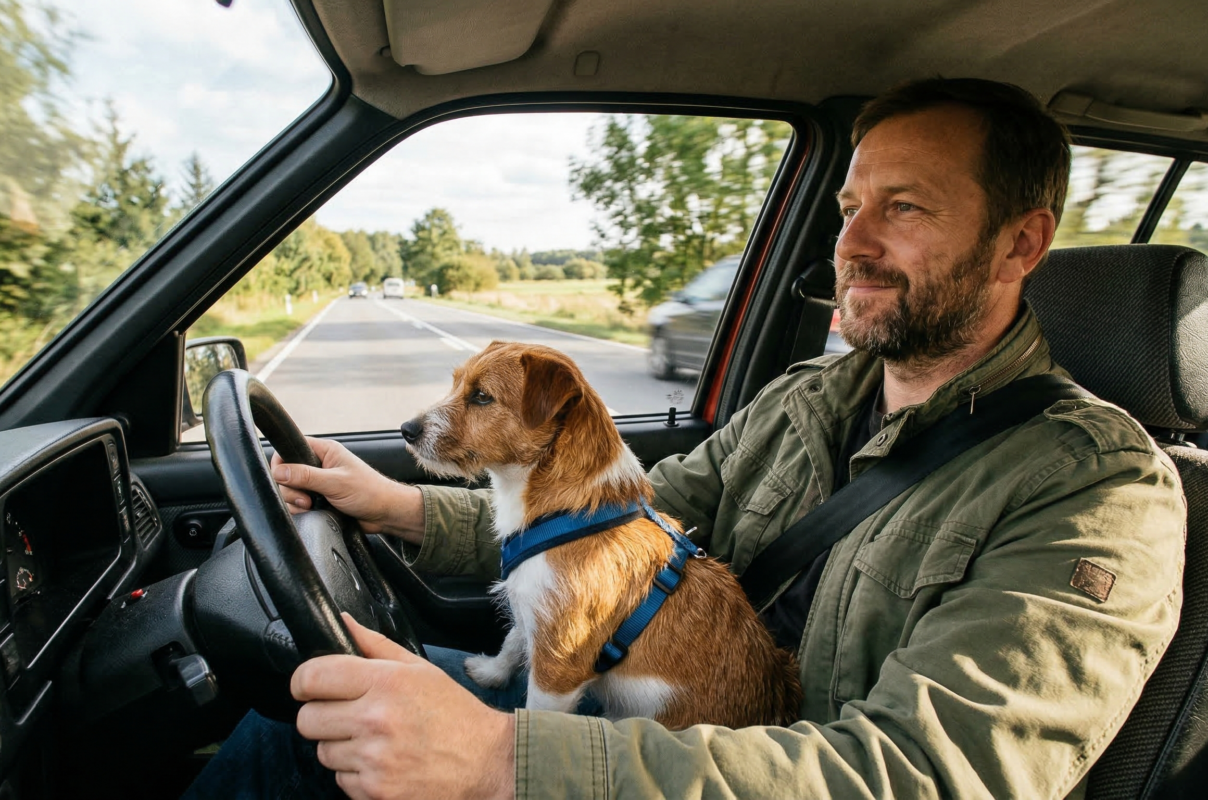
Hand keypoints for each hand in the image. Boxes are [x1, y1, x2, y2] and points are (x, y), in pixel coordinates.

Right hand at [270, 437, 421, 539]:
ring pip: (290, 491)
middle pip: (286, 474)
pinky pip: (298, 504)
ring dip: (295, 502)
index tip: (284, 478)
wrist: (384, 513)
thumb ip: (306, 476)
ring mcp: (318, 484)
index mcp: (325, 452)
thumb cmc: (369, 492)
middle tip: (306, 499)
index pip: (291, 449)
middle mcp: (319, 465)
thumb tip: (279, 471)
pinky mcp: (319, 499)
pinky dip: (300, 510)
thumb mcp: (335, 482)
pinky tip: (312, 513)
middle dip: (290, 489)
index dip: (282, 463)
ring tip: (311, 506)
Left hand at [293, 614, 515, 799]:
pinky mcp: (375, 791)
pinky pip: (340, 781)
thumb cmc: (454, 715)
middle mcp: (375, 719)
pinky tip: (383, 763)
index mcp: (386, 682)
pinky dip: (356, 774)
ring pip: (323, 752)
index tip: (309, 686)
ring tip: (373, 741)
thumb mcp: (420, 670)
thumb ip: (375, 645)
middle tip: (346, 715)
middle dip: (321, 716)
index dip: (303, 681)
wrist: (487, 763)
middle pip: (307, 719)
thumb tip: (343, 622)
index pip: (313, 676)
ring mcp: (373, 759)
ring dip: (340, 747)